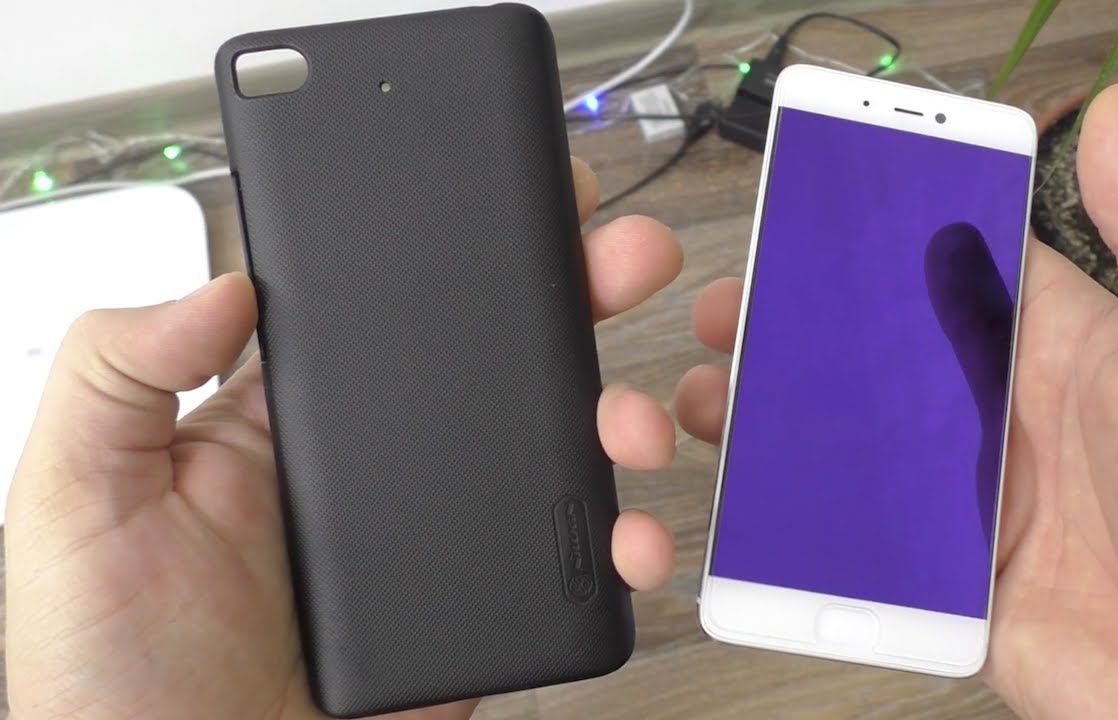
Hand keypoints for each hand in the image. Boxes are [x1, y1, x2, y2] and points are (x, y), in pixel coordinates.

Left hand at [5, 159, 680, 719]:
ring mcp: (440, 538)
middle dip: (578, 295)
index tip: (526, 198)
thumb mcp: (74, 499)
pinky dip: (620, 541)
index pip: (393, 305)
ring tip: (632, 418)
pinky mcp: (480, 611)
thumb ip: (118, 372)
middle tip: (626, 259)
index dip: (466, 244)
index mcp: (292, 421)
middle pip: (499, 359)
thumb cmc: (110, 670)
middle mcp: (380, 467)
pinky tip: (627, 533)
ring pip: (553, 451)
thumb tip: (222, 284)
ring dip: (618, 414)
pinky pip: (567, 562)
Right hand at [674, 84, 1117, 718]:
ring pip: (852, 441)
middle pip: (880, 352)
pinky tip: (750, 499)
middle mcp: (1003, 415)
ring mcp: (968, 498)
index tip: (809, 209)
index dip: (884, 232)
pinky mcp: (947, 575)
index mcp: (1062, 347)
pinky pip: (857, 537)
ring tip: (716, 401)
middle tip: (734, 311)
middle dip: (799, 326)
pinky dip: (798, 518)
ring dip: (782, 418)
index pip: (957, 263)